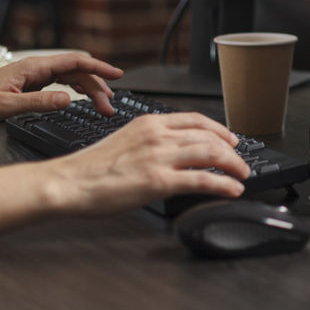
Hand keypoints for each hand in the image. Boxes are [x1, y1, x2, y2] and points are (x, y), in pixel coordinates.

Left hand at [0, 53, 123, 122]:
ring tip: (101, 105)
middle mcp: (37, 69)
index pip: (75, 62)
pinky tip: (81, 98)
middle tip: (108, 106)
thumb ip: (39, 102)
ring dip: (88, 90)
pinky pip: (61, 83)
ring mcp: (34, 76)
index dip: (99, 67)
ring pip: (71, 78)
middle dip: (97, 87)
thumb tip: (68, 100)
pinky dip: (76, 90)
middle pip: (77, 72)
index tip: (117, 75)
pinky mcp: (31, 85)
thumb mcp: (6, 106)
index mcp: (34, 68)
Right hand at [42, 112, 248, 215]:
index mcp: (150, 123)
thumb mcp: (126, 141)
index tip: (230, 139)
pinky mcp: (159, 181)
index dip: (219, 130)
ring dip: (233, 165)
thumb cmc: (90, 168)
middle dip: (231, 150)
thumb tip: (173, 152)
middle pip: (209, 137)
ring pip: (211, 154)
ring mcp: (160, 157)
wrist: (67, 182)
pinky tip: (233, 189)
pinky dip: (223, 184)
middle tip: (240, 161)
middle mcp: (158, 136)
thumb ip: (151, 142)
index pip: (196, 120)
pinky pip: (202, 179)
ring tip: (242, 175)